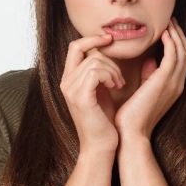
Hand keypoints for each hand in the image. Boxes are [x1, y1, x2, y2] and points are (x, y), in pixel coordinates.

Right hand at [59, 33, 126, 153]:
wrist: (101, 147)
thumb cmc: (104, 121)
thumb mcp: (102, 90)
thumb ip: (100, 71)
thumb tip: (110, 47)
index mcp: (69, 80)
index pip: (75, 46)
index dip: (92, 38)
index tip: (110, 39)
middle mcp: (66, 83)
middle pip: (87, 51)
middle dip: (109, 60)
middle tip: (119, 79)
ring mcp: (71, 90)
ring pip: (95, 61)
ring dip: (113, 70)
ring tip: (119, 85)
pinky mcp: (81, 97)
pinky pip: (96, 72)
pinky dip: (110, 76)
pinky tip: (116, 88)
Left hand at [114, 17, 185, 140]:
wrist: (131, 134)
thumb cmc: (132, 116)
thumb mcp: (144, 92)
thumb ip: (149, 76)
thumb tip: (149, 60)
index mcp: (173, 87)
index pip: (182, 59)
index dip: (178, 42)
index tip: (169, 29)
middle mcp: (178, 84)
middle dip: (179, 35)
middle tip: (171, 21)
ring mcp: (173, 83)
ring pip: (182, 51)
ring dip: (176, 34)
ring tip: (168, 22)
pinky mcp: (164, 82)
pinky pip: (173, 56)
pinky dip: (171, 42)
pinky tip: (163, 33)